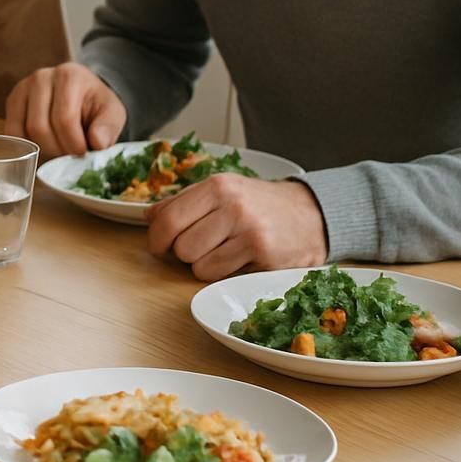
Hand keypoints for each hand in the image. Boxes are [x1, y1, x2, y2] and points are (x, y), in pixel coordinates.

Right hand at [4, 62, 126, 157]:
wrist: (82, 95)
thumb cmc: (96, 106)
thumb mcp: (113, 114)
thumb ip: (108, 128)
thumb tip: (96, 143)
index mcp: (70, 75)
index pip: (64, 118)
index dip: (73, 143)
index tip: (83, 152)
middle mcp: (42, 76)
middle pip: (40, 126)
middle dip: (57, 149)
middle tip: (70, 153)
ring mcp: (24, 87)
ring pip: (25, 130)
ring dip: (43, 148)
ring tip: (59, 147)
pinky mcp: (13, 100)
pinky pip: (12, 131)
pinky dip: (27, 145)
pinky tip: (44, 142)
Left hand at [146, 175, 327, 279]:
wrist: (312, 215)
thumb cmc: (260, 204)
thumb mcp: (222, 192)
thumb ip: (183, 202)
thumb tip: (147, 216)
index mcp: (216, 186)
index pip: (168, 217)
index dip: (157, 238)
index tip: (159, 246)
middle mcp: (231, 205)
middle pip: (181, 245)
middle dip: (183, 254)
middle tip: (198, 250)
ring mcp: (249, 230)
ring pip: (198, 265)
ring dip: (203, 266)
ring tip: (221, 253)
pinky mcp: (263, 254)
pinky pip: (221, 275)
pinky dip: (222, 274)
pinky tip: (238, 261)